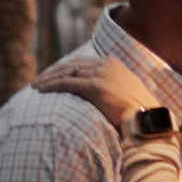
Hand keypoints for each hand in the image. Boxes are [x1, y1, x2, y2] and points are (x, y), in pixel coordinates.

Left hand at [29, 56, 148, 130]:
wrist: (147, 119)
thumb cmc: (140, 113)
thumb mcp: (128, 94)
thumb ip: (115, 89)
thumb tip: (108, 97)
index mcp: (114, 64)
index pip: (83, 62)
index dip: (66, 69)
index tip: (54, 75)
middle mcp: (106, 65)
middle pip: (72, 65)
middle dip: (53, 72)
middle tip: (39, 80)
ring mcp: (100, 74)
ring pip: (65, 73)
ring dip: (47, 79)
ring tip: (34, 86)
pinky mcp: (94, 86)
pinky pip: (66, 83)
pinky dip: (51, 86)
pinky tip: (40, 90)